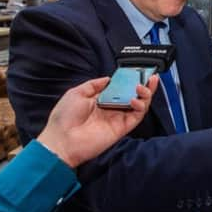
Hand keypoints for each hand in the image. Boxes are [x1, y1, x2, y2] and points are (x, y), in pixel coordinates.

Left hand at [38, 76, 157, 167]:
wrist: (62, 140)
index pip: (121, 88)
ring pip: (139, 105)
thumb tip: (108, 78)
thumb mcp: (76, 93)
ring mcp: (118, 118)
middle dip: (144, 85)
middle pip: (133, 95)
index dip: (130, 80)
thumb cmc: (64, 118)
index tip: (137, 71)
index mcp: (101, 100)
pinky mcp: (122, 128)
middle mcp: (112, 108)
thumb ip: (94, 85)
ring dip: (145, 94)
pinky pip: (136, 116)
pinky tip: (136, 100)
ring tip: (142, 87)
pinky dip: (140, 107)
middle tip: (150, 77)